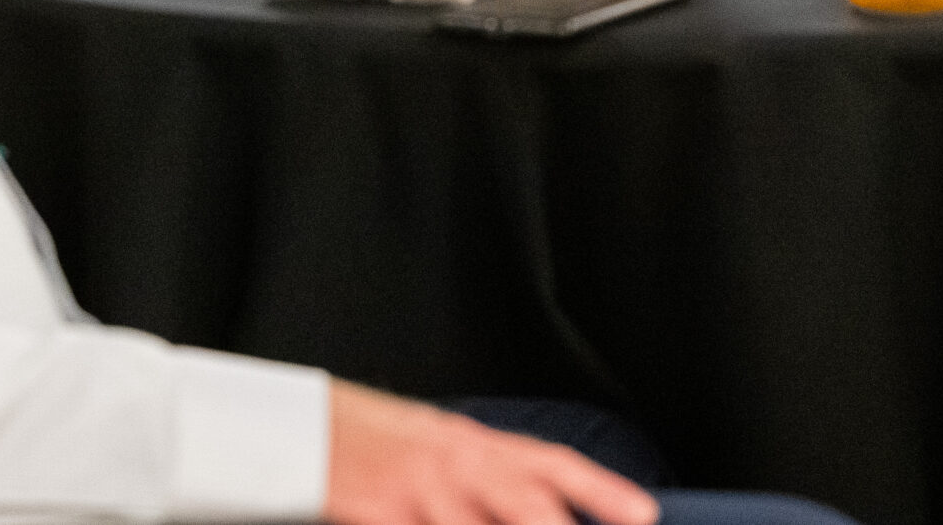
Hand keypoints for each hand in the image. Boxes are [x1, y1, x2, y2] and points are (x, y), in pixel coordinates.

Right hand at [323, 380, 659, 524]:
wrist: (299, 426)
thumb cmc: (370, 438)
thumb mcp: (434, 441)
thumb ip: (484, 472)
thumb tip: (542, 506)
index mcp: (472, 441)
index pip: (550, 462)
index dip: (601, 489)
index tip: (644, 513)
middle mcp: (454, 463)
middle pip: (528, 506)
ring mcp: (418, 494)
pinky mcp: (382, 516)